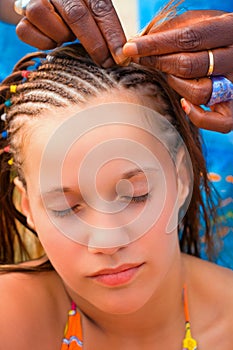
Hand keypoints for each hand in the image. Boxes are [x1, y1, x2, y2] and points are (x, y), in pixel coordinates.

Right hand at [16, 0, 126, 66]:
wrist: (49, 2)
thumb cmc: (79, 11)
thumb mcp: (95, 10)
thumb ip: (105, 24)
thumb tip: (122, 54)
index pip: (101, 9)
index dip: (112, 35)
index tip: (121, 58)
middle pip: (76, 15)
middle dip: (94, 44)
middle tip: (105, 63)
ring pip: (42, 15)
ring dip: (59, 34)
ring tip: (67, 37)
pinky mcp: (21, 15)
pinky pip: (26, 31)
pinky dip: (41, 41)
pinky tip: (52, 39)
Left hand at [123, 10, 232, 132]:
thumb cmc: (211, 36)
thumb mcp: (198, 21)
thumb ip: (175, 27)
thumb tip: (142, 41)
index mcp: (229, 29)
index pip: (188, 38)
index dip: (155, 44)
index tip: (131, 48)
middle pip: (189, 65)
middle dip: (159, 63)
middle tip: (143, 60)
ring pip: (199, 92)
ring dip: (176, 85)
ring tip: (170, 75)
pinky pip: (218, 122)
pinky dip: (197, 116)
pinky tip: (184, 104)